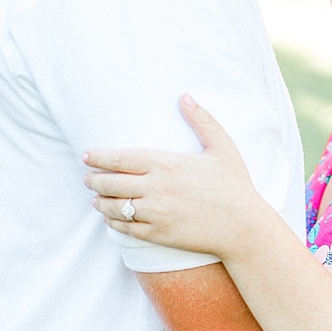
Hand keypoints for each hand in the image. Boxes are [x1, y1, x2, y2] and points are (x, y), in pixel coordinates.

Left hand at [84, 96, 274, 259]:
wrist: (244, 227)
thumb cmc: (235, 186)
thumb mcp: (223, 148)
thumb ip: (202, 121)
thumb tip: (184, 96)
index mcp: (167, 164)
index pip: (119, 158)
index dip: (98, 157)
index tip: (87, 156)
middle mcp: (156, 188)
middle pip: (109, 183)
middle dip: (93, 180)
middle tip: (88, 178)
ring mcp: (156, 213)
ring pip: (113, 207)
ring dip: (99, 201)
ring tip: (96, 198)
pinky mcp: (158, 234)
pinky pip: (125, 228)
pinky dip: (112, 222)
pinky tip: (111, 217)